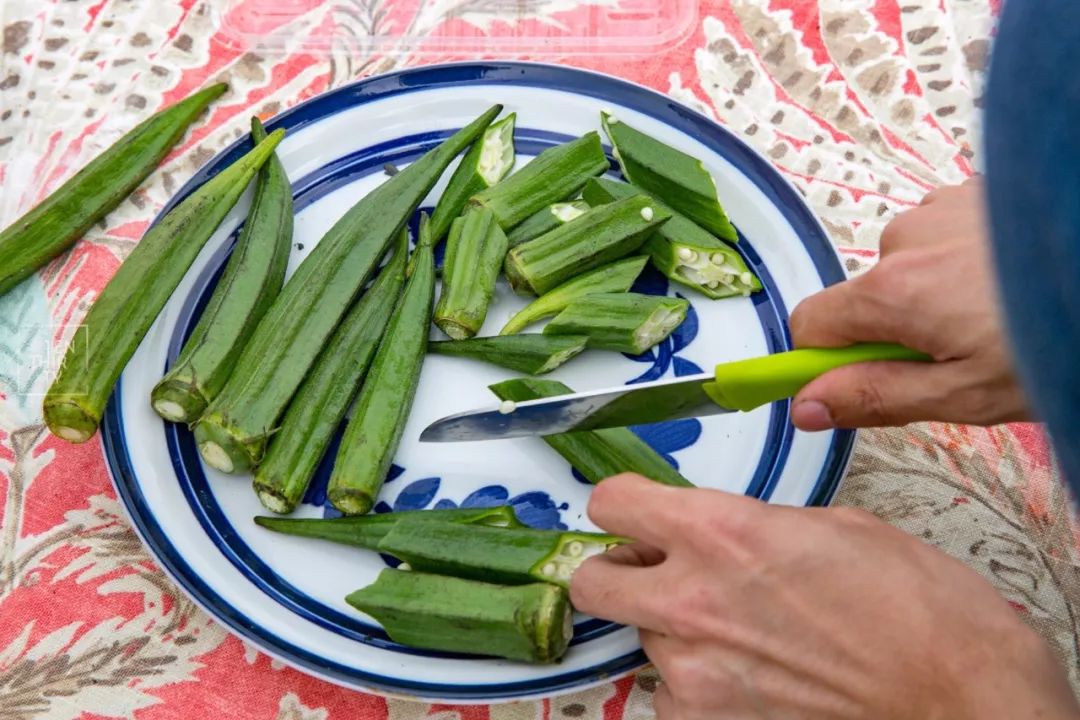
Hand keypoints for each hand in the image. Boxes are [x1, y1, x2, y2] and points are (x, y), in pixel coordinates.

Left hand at [571, 475, 1079, 719]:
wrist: (960, 697)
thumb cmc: (916, 608)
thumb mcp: (831, 526)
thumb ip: (751, 524)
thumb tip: (715, 534)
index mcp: (721, 531)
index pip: (613, 503)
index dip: (623, 506)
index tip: (635, 514)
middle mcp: (690, 600)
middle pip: (593, 581)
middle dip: (619, 572)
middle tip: (659, 574)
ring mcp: (693, 673)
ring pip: (641, 640)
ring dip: (673, 633)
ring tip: (738, 636)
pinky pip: (671, 697)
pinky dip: (697, 687)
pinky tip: (749, 678)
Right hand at [788, 178, 1028, 429]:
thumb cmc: (1061, 337)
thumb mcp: (966, 394)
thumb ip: (875, 396)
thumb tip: (805, 406)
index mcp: (894, 292)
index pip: (809, 324)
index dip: (822, 360)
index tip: (850, 383)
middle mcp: (907, 238)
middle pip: (863, 297)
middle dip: (895, 329)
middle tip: (962, 356)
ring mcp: (943, 208)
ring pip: (905, 265)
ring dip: (933, 292)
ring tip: (999, 314)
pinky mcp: (976, 191)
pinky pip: (940, 234)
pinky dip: (961, 260)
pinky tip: (1010, 279)